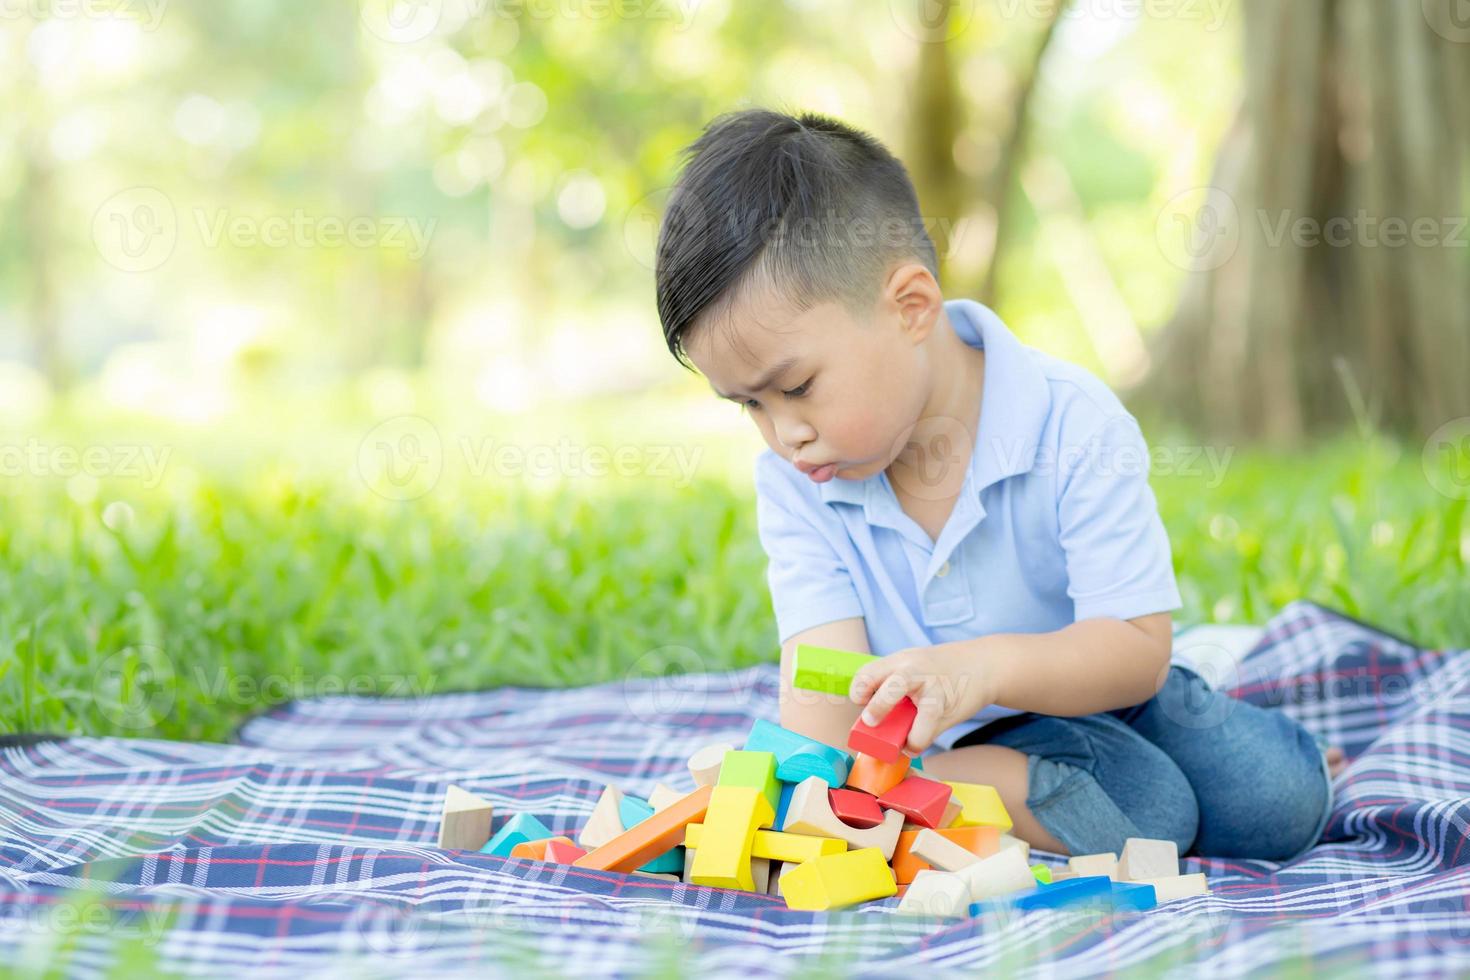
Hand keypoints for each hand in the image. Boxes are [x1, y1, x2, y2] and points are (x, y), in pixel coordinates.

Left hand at [848, 643, 999, 754]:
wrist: (985, 665)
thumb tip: (873, 724)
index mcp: (899, 660)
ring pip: (924, 711)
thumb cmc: (940, 671)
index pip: (868, 672)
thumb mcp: (913, 666)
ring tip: (900, 745)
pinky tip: (913, 745)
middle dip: (878, 706)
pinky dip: (919, 741)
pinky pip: (930, 728)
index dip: (859, 690)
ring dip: (908, 731)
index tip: (861, 702)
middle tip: (870, 722)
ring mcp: (935, 688)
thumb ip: (892, 685)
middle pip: (893, 685)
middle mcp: (915, 671)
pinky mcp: (949, 705)